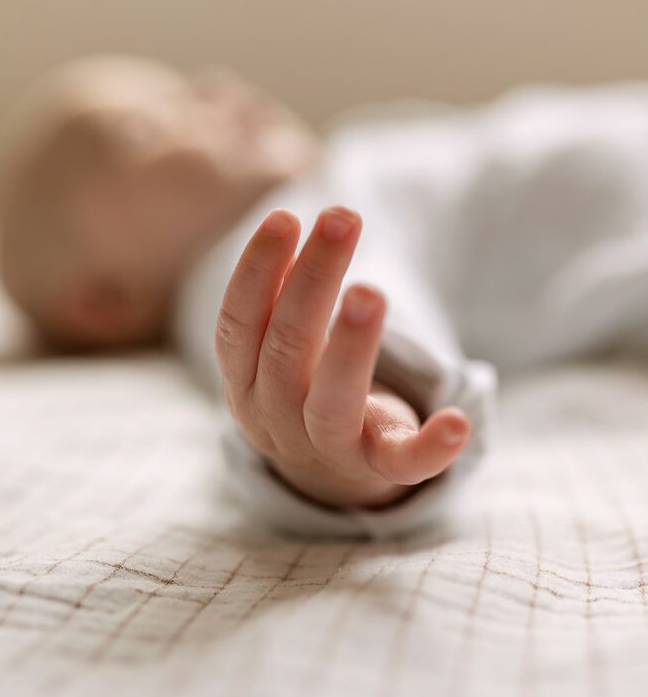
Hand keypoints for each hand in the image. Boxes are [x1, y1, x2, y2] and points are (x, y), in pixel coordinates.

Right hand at [215, 205, 470, 508]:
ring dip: (350, 347)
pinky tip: (457, 420)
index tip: (285, 217)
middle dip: (312, 282)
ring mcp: (328, 449)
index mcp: (246, 382)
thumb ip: (280, 301)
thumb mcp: (280, 351)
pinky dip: (431, 447)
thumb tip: (286, 229)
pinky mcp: (379, 470)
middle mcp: (277, 417)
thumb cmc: (304, 391)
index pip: (239, 325)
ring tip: (370, 290)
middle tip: (342, 218)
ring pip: (331, 404)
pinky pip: (403, 466)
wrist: (327, 478)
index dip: (256, 272)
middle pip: (286, 350)